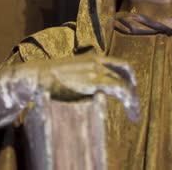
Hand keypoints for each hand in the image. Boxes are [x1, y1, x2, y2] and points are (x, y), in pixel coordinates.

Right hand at [0, 54, 139, 130]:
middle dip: (133, 89)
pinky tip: (130, 111)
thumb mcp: (72, 72)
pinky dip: (130, 100)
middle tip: (135, 106)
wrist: (36, 75)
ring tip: (135, 114)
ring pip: (125, 83)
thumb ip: (85, 77)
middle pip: (126, 73)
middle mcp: (98, 61)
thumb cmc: (50, 78)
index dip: (129, 77)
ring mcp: (97, 70)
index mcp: (93, 58)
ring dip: (133, 100)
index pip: (120, 65)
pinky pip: (120, 89)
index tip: (132, 89)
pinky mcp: (95, 81)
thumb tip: (93, 90)